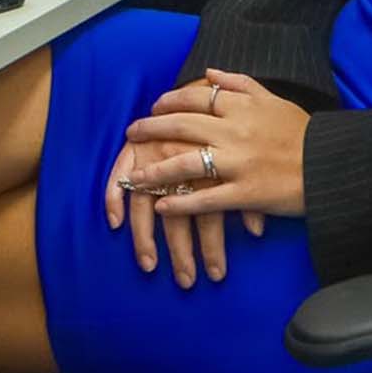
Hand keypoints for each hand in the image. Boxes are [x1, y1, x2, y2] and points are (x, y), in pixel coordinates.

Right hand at [106, 135, 266, 289]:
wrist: (206, 90)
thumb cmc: (229, 129)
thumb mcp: (244, 160)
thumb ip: (250, 195)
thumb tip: (258, 231)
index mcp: (210, 163)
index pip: (210, 213)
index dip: (212, 247)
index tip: (216, 276)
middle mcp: (181, 160)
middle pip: (179, 214)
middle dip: (182, 252)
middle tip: (187, 282)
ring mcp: (155, 154)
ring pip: (146, 203)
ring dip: (145, 239)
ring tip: (149, 268)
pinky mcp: (136, 148)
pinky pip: (119, 174)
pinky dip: (113, 197)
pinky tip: (114, 223)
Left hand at [125, 71, 310, 219]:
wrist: (333, 165)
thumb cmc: (305, 133)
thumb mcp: (275, 100)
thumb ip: (241, 84)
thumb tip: (208, 72)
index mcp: (243, 107)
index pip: (195, 98)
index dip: (170, 101)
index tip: (154, 105)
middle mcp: (235, 132)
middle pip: (181, 126)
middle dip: (151, 129)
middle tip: (131, 133)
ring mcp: (238, 163)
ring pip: (185, 165)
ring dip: (154, 172)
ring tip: (133, 177)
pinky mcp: (244, 193)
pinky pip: (204, 199)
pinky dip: (179, 204)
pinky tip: (160, 207)